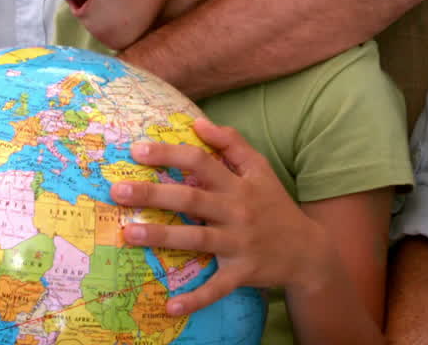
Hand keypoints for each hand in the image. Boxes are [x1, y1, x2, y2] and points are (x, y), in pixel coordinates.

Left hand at [111, 119, 329, 315]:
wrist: (308, 250)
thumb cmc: (275, 205)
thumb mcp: (261, 169)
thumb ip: (232, 143)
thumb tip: (199, 123)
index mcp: (239, 184)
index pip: (201, 162)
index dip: (171, 154)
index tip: (138, 150)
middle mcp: (237, 211)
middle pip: (192, 199)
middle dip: (154, 194)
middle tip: (119, 191)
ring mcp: (239, 244)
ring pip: (197, 239)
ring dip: (163, 238)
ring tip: (129, 233)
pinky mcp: (243, 272)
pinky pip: (217, 286)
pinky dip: (196, 298)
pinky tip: (170, 305)